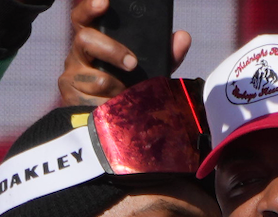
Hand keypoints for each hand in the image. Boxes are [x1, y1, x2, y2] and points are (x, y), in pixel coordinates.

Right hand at [58, 0, 190, 105]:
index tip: (103, 2)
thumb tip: (183, 37)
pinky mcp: (71, 96)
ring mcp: (72, 75)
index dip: (89, 8)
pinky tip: (115, 106)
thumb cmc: (131, 86)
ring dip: (118, 87)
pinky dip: (112, 104)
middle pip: (85, 40)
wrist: (120, 120)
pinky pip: (94, 100)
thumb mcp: (151, 69)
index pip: (84, 18)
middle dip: (112, 50)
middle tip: (132, 64)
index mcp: (94, 41)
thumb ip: (167, 54)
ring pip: (96, 77)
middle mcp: (79, 54)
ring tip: (127, 93)